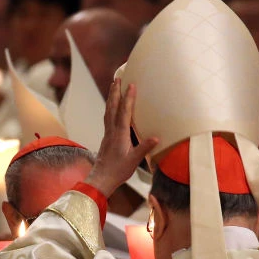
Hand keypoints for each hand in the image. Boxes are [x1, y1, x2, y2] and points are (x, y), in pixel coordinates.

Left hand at [84, 80, 158, 197]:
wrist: (101, 179)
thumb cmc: (118, 171)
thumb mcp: (133, 160)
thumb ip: (144, 148)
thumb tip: (156, 137)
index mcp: (119, 134)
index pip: (124, 112)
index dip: (128, 98)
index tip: (131, 84)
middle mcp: (112, 131)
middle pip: (112, 107)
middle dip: (115, 92)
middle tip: (117, 78)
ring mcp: (108, 133)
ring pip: (108, 111)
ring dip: (111, 98)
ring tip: (113, 87)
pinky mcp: (106, 137)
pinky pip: (107, 118)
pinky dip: (110, 108)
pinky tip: (112, 107)